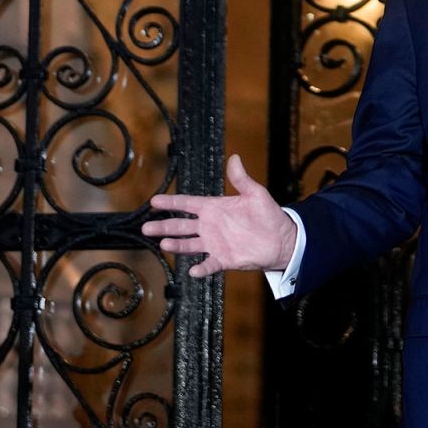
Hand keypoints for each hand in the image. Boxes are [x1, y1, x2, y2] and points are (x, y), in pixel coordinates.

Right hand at [141, 154, 296, 277]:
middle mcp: (210, 226)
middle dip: (163, 226)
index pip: (188, 203)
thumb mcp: (255, 194)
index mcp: (214, 208)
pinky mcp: (223, 259)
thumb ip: (241, 179)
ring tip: (164, 243)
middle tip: (146, 227)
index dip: (172, 202)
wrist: (281, 239)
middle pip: (181, 225)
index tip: (154, 201)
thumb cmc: (269, 215)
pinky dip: (201, 268)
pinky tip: (193, 270)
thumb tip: (235, 158)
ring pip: (188, 244)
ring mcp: (214, 243)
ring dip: (176, 245)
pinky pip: (209, 265)